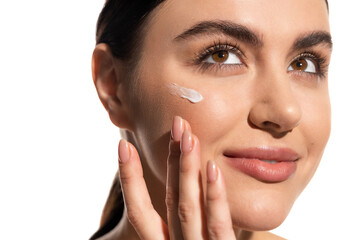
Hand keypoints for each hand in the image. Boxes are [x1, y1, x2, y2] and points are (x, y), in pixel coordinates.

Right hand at [117, 116, 235, 238]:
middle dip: (169, 160)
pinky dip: (215, 196)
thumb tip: (202, 178)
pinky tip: (213, 167)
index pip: (140, 211)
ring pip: (187, 207)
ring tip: (188, 135)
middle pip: (169, 199)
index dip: (130, 179)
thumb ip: (198, 218)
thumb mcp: (198, 237)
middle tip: (176, 123)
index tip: (124, 145)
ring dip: (185, 168)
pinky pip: (218, 225)